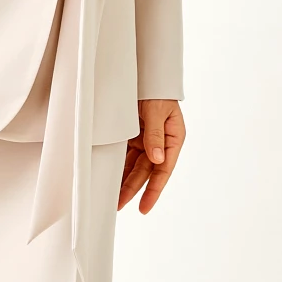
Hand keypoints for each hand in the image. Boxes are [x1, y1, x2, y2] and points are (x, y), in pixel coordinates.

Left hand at [119, 99, 184, 214]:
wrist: (145, 74)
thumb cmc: (157, 90)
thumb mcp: (158, 111)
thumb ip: (156, 135)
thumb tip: (157, 160)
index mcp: (173, 139)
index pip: (163, 170)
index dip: (154, 190)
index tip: (144, 207)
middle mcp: (160, 144)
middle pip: (145, 172)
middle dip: (133, 189)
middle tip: (119, 205)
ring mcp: (146, 141)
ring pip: (133, 166)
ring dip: (123, 181)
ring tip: (111, 198)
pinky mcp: (133, 136)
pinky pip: (124, 155)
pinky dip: (117, 166)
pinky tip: (108, 178)